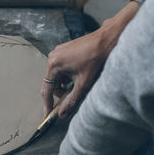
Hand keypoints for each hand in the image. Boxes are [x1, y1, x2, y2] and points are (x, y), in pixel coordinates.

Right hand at [41, 1, 140, 117]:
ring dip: (65, 83)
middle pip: (51, 83)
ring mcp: (58, 52)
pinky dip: (68, 75)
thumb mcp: (83, 84)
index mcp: (54, 65)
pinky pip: (61, 68)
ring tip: (80, 83)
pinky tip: (79, 75)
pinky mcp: (64, 50)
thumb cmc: (96, 58)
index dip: (48, 104)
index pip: (46, 90)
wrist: (106, 40)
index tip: (48, 114)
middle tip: (72, 96)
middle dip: (61, 92)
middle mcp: (53, 57)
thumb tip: (62, 114)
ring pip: (57, 76)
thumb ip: (71, 101)